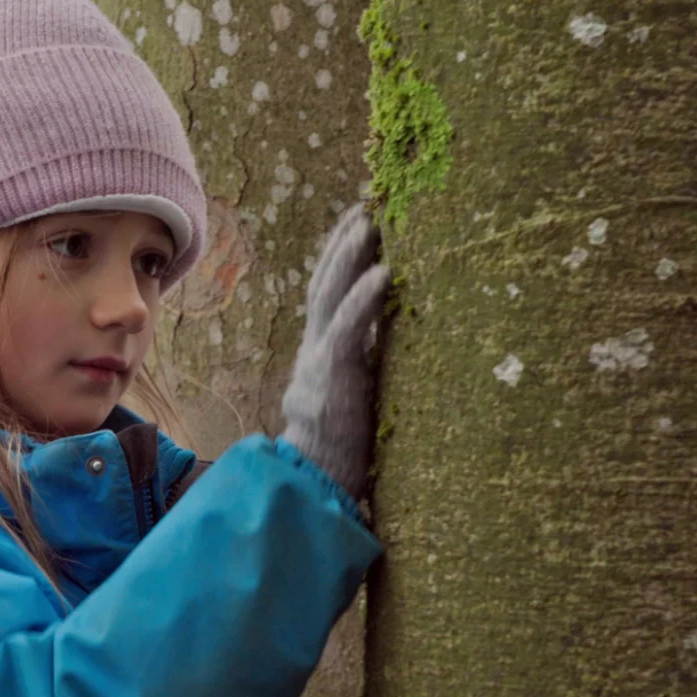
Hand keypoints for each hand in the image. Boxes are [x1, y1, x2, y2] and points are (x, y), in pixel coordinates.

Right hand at [278, 205, 389, 497]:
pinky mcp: (333, 379)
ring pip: (330, 298)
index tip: (355, 226)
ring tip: (370, 224)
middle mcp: (313, 353)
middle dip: (341, 245)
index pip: (324, 298)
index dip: (336, 261)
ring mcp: (319, 364)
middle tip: (363, 210)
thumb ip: (353, 371)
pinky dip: (365, 299)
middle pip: (322, 286)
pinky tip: (384, 273)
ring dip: (349, 257)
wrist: (316, 486)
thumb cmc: (340, 453)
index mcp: (318, 358)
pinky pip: (349, 330)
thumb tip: (378, 346)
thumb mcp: (345, 402)